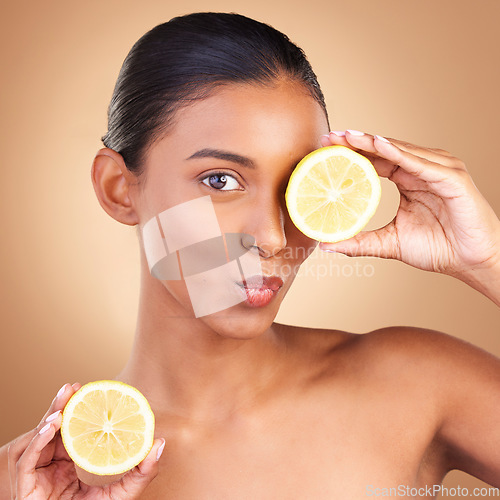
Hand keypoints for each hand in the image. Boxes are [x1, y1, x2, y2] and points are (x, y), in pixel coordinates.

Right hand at [8, 383, 164, 498]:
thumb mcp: (124, 492)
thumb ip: (141, 471)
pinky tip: (51, 427)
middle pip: (54, 430)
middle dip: (61, 405)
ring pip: (39, 439)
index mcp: (73, 462)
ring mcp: (39, 476)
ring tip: (65, 401)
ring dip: (50, 417)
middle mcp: (54, 466)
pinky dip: (37, 442)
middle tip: (73, 387)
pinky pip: (26, 462)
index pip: (73, 430)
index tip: (87, 389)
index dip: (78, 409)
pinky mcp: (27, 489)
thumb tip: (159, 442)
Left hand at [319, 131, 499, 283]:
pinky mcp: (452, 178)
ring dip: (372, 142)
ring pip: (400, 151)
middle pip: (385, 150)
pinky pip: (420, 163)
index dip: (352, 153)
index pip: (376, 160)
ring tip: (346, 136)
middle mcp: (423, 169)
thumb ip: (359, 242)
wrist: (471, 263)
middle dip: (356, 141)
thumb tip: (325, 245)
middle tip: (329, 136)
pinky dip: (398, 153)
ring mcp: (439, 170)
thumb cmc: (438, 248)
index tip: (325, 148)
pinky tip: (377, 144)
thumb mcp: (389, 242)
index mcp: (409, 179)